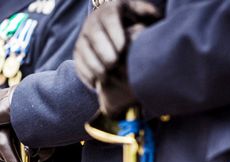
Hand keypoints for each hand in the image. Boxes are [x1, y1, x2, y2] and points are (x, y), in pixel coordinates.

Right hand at [74, 0, 160, 117]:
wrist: (121, 36)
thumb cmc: (138, 27)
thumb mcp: (145, 17)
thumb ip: (148, 15)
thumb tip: (151, 16)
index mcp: (111, 9)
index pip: (109, 17)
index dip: (113, 32)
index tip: (122, 47)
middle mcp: (94, 21)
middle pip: (93, 33)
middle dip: (102, 50)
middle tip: (113, 64)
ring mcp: (84, 37)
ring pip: (82, 49)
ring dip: (92, 64)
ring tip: (105, 77)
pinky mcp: (79, 53)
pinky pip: (78, 62)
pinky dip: (85, 74)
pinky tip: (96, 83)